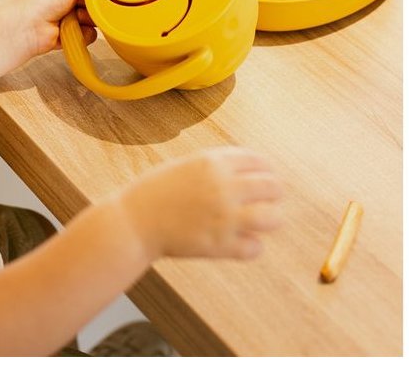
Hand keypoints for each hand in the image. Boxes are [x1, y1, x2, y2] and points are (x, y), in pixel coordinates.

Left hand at [11, 0, 96, 59]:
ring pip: (95, 16)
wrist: (27, 29)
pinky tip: (72, 29)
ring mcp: (72, 14)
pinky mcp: (73, 31)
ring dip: (88, 18)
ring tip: (74, 17)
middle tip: (82, 2)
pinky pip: (90, 33)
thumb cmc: (41, 0)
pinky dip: (83, 32)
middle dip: (93, 2)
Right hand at [118, 147, 282, 260]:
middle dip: (274, 192)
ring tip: (265, 220)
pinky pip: (254, 248)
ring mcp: (223, 218)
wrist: (133, 222)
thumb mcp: (186, 166)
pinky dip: (253, 246)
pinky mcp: (219, 245)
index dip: (266, 168)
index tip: (266, 175)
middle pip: (271, 186)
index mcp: (213, 163)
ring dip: (272, 218)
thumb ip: (217, 166)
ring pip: (271, 218)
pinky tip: (244, 242)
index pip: (258, 160)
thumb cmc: (156, 192)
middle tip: (271, 198)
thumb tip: (250, 170)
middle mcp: (223, 187)